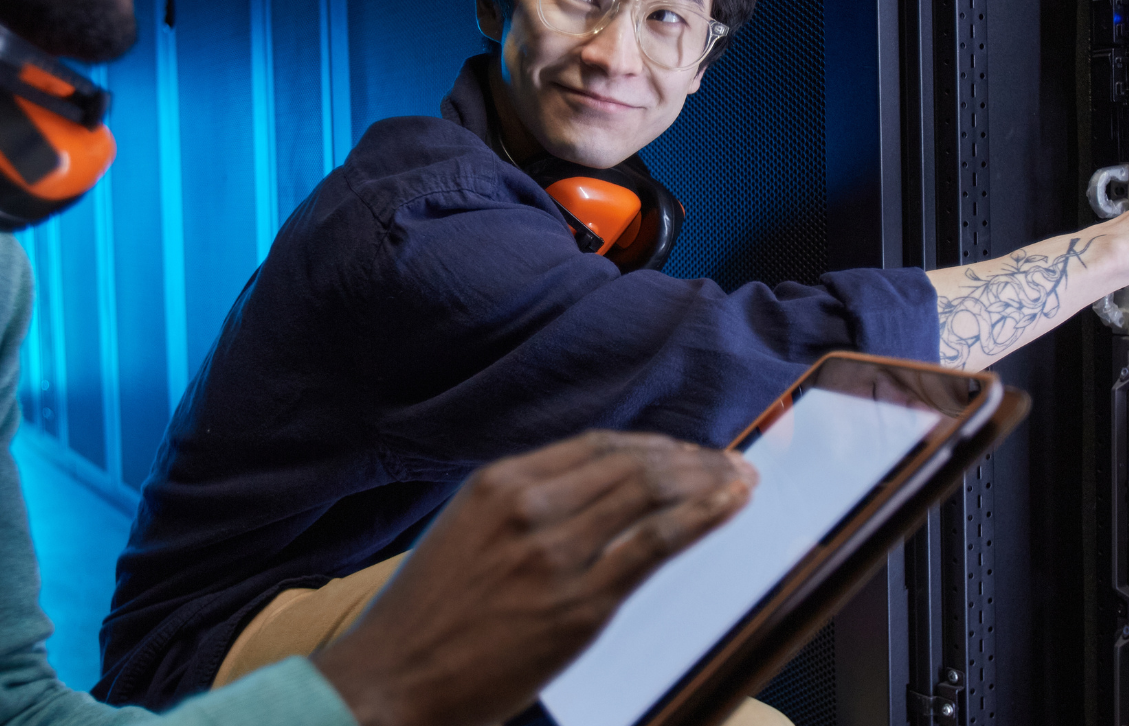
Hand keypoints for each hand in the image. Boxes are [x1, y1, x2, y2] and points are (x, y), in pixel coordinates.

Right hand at [313, 431, 756, 725]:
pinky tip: (729, 507)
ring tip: (741, 481)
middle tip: (728, 464)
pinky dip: (702, 516)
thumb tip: (582, 503)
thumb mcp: (462, 536)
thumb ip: (518, 511)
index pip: (598, 446)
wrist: (388, 683)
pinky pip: (657, 542)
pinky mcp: (581, 602)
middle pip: (633, 463)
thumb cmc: (420, 622)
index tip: (685, 451)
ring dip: (708, 481)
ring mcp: (558, 551)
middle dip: (691, 459)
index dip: (652, 445)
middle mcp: (531, 504)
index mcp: (499, 483)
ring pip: (652, 492)